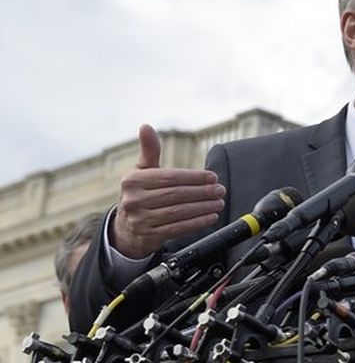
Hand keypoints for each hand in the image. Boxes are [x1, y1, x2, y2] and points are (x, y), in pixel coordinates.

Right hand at [110, 124, 224, 259]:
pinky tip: (210, 217)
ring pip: (178, 212)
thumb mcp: (142, 171)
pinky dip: (197, 223)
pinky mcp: (149, 236)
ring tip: (219, 202)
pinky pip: (177, 228)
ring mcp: (140, 219)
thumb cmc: (140, 193)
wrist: (126, 227)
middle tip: (220, 190)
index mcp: (133, 180)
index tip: (213, 177)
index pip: (169, 177)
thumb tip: (146, 126)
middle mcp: (133, 200)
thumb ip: (149, 150)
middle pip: (175, 195)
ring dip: (203, 207)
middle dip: (202, 192)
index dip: (194, 177)